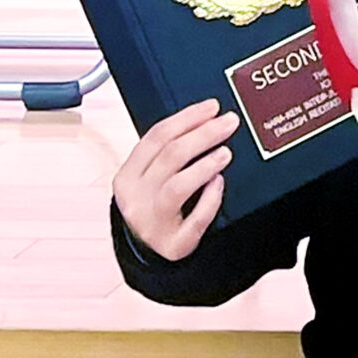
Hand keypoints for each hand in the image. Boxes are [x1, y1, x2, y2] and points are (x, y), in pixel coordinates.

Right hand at [113, 98, 238, 259]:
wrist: (147, 250)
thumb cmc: (153, 204)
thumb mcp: (148, 177)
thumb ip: (167, 152)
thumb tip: (207, 118)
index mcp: (128, 176)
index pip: (156, 137)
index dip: (186, 118)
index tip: (212, 107)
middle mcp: (136, 198)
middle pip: (170, 157)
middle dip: (203, 134)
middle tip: (229, 123)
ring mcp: (153, 222)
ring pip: (178, 187)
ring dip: (204, 165)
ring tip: (226, 153)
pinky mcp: (174, 244)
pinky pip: (195, 220)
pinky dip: (210, 199)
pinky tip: (220, 184)